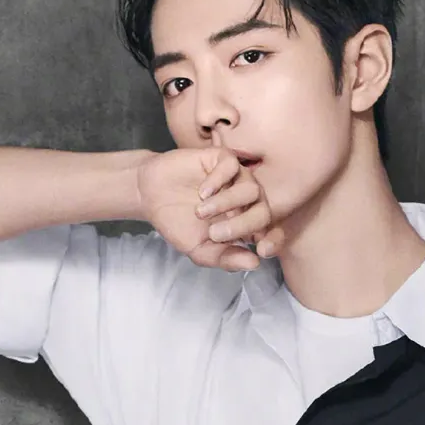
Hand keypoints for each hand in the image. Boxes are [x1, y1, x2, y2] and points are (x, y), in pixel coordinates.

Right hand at [136, 142, 284, 271]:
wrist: (150, 196)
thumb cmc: (178, 224)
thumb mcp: (200, 250)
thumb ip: (226, 258)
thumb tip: (255, 264)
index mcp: (246, 224)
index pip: (271, 232)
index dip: (274, 241)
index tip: (262, 250)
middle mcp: (246, 201)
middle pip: (264, 211)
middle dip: (243, 225)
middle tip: (215, 233)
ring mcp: (235, 179)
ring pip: (251, 188)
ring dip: (227, 203)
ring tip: (200, 212)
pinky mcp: (221, 160)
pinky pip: (232, 166)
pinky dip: (219, 181)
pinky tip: (202, 192)